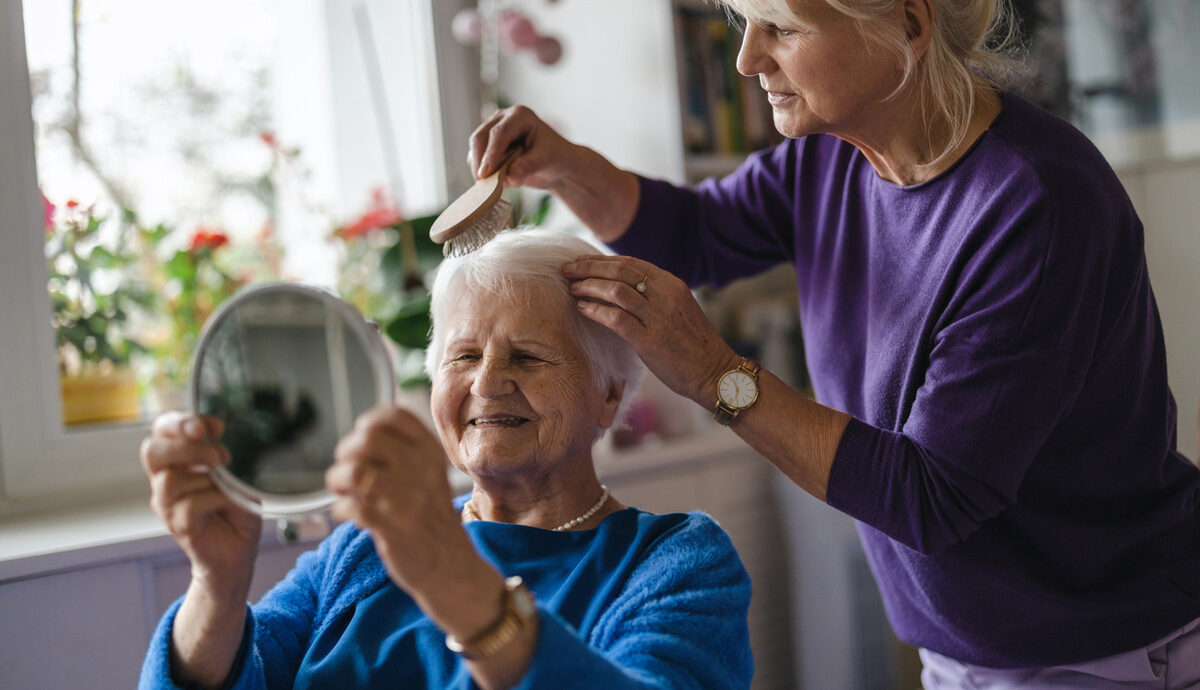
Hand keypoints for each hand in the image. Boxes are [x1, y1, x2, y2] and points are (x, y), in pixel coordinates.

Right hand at [140, 412, 260, 595]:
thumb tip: (221, 446)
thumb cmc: (235, 510)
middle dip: (186, 446)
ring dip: (205, 477)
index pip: (163, 429)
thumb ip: (226, 459)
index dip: (183, 421)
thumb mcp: (237, 475)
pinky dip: (215, 499)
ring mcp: (168, 504)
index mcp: (177, 461)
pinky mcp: (178, 525)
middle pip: (152, 451)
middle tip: (216, 456)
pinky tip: (229, 503)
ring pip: (171, 480)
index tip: (216, 427)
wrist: (237, 552)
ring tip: (227, 485)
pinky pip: (190, 505)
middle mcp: (165, 480)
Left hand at [326, 405, 465, 591]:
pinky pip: (350, 507)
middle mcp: (422, 469)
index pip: (393, 416)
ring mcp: (409, 498)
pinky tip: (351, 516)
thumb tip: (355, 439)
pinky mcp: (394, 527)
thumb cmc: (429, 517)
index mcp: (430, 451)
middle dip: (345, 453)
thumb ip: (401, 452)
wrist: (450, 564)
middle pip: (367, 439)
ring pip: (354, 471)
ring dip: (337, 481)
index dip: (368, 424)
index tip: (363, 444)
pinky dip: (341, 510)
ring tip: (343, 493)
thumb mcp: (429, 474)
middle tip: (347, 472)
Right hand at [468, 105, 580, 189]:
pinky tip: (496, 182)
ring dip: (480, 168)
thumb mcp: (545, 161)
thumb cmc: (554, 157)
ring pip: (475, 149)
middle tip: (483, 184)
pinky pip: (476, 159)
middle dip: (480, 161)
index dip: (491, 154)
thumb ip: (527, 167)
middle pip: (480, 138)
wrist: (555, 164)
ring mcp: (492, 130)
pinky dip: (482, 172)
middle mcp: (502, 119)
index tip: (486, 174)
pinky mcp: (487, 146)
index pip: (499, 133)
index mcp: (520, 116)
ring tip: (497, 184)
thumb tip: (508, 177)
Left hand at [564, 255, 741, 405]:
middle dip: (589, 267)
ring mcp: (658, 317)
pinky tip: (582, 309)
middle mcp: (665, 295)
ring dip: (589, 286)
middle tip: (568, 270)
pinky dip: (595, 310)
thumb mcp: (679, 310)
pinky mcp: (650, 340)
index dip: (602, 260)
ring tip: (572, 288)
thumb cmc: (695, 346)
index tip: (582, 262)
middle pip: (620, 270)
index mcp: (672, 284)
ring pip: (615, 290)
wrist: (716, 373)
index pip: (631, 262)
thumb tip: (623, 289)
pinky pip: (616, 318)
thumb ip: (656, 297)